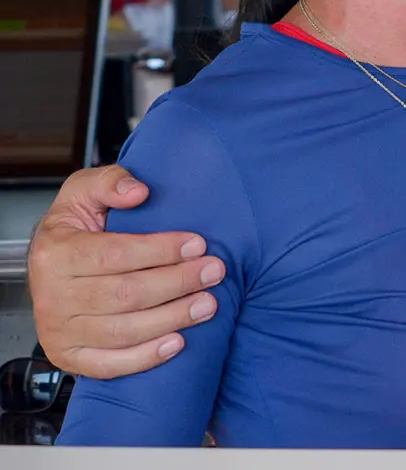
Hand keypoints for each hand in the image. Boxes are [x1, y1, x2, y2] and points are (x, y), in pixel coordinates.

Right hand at [27, 165, 225, 377]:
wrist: (48, 264)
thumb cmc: (74, 227)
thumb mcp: (84, 191)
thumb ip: (110, 181)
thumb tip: (138, 191)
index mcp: (56, 253)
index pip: (115, 255)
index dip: (161, 250)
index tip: (198, 244)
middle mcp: (52, 296)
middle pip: (125, 295)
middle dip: (177, 283)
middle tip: (214, 271)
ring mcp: (58, 331)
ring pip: (122, 331)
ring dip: (172, 319)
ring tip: (208, 304)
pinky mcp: (68, 356)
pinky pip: (107, 365)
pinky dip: (144, 358)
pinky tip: (176, 343)